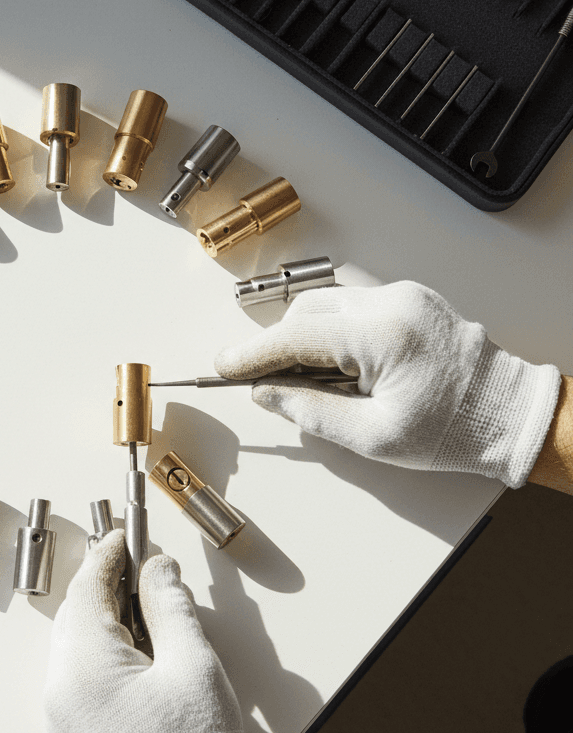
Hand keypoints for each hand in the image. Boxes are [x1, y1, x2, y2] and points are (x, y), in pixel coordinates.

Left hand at [44, 531, 264, 732]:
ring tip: (142, 609)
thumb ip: (169, 604)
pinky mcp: (68, 727)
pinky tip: (131, 647)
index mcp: (85, 665)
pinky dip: (97, 647)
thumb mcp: (191, 662)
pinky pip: (74, 668)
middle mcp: (60, 686)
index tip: (125, 536)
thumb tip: (156, 566)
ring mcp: (59, 710)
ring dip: (101, 616)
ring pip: (73, 639)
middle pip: (75, 612)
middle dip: (105, 584)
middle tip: (140, 568)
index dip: (108, 555)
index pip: (88, 588)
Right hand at [215, 281, 558, 487]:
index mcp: (382, 335)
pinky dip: (332, 330)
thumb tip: (266, 393)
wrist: (507, 415)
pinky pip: (350, 304)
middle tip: (271, 387)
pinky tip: (340, 365)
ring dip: (307, 338)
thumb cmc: (452, 430)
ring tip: (319, 383)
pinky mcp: (407, 299)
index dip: (252, 354)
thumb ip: (308, 411)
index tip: (225, 367)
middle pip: (305, 312)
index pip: (295, 335)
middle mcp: (391, 303)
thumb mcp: (370, 435)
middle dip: (280, 348)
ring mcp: (401, 296)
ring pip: (324, 304)